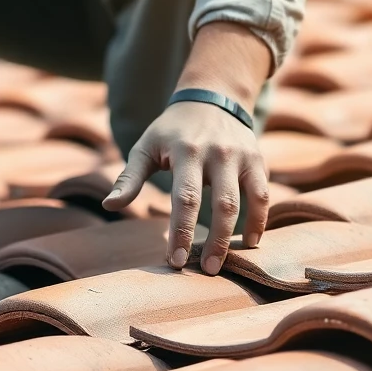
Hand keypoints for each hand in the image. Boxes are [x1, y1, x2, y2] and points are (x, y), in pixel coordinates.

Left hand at [102, 100, 268, 274]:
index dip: (181, 231)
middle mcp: (217, 153)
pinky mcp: (257, 160)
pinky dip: (260, 219)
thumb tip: (108, 207)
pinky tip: (250, 242)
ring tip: (224, 263)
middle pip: (221, 204)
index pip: (185, 198)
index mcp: (185, 151)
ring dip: (237, 235)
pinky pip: (263, 194)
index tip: (174, 261)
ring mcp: (241, 156)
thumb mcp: (145, 147)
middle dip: (214, 241)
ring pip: (246, 201)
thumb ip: (128, 178)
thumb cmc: (171, 131)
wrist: (211, 98)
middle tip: (205, 271)